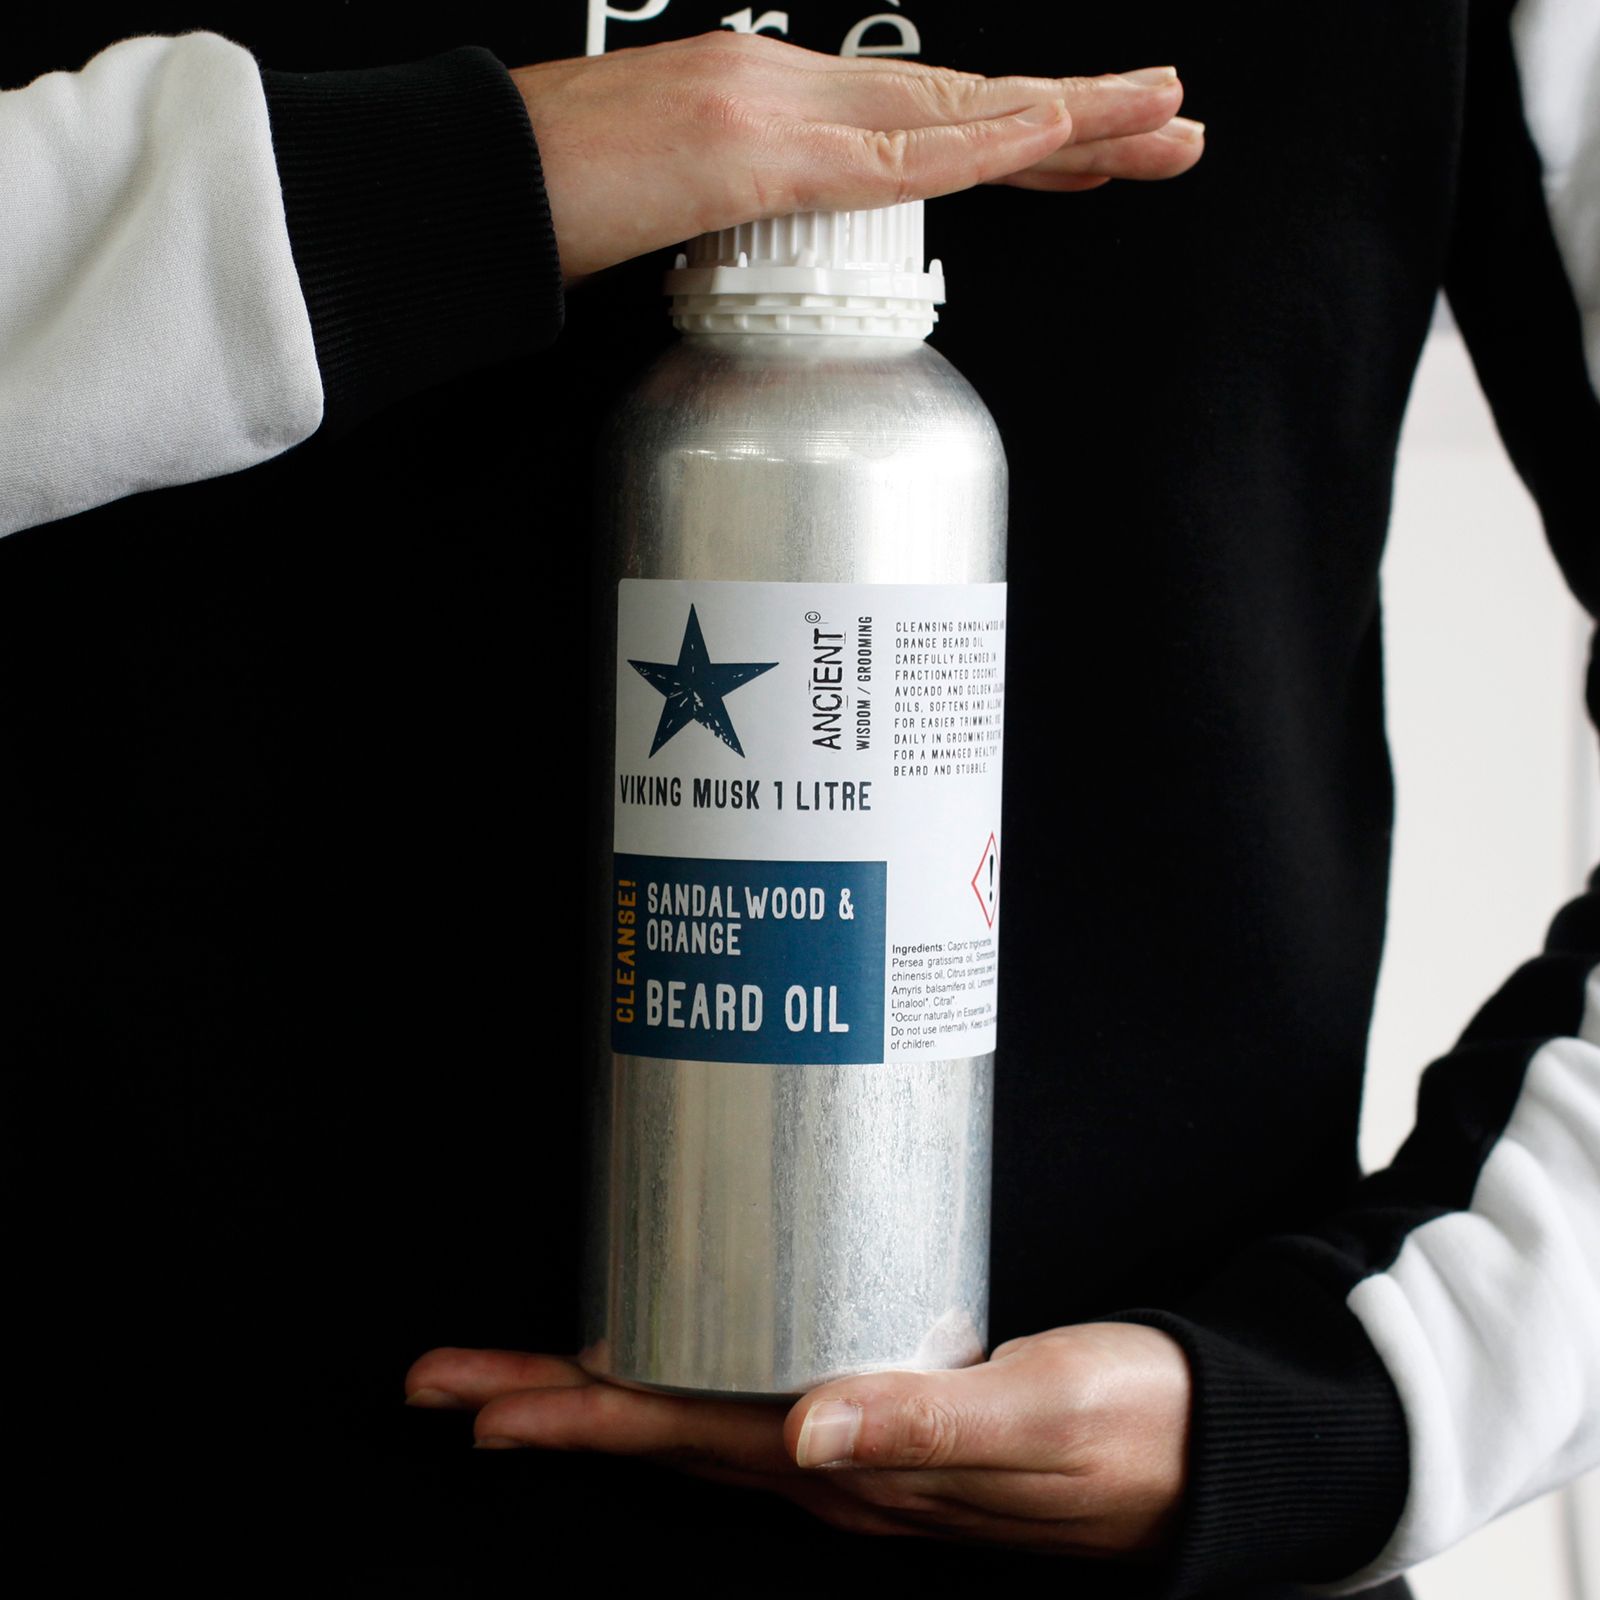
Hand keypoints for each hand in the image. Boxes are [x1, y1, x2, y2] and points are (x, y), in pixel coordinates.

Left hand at [406, 1321, 1191, 1555]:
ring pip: (694, 1423)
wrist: (1200, 1451)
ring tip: (515, 1381)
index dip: (575, 1419)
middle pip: (662, 1433)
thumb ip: (927, 1424)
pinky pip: (751, 1402)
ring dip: (599, 1401)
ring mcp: (852, 1453)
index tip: (475, 1403)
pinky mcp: (881, 1417)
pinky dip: (683, 1383)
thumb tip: (806, 1429)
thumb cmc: (1129, 1430)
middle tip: (441, 1384)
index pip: (683, 1435)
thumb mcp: (1042, 1418)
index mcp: (851, 1466)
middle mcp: (831, 1467)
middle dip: (548, 1408)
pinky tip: (665, 1361)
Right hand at [511, 33, 1202, 281]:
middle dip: (1079, 117)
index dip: (1015, 135)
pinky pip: (881, 152)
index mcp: (773, 107)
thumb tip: (768, 253)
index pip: (922, 119)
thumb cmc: (553, 205)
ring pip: (948, 107)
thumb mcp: (669, 215)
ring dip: (1064, 117)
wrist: (468, 186)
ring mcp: (768, 111)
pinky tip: (1051, 135)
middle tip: (1176, 124)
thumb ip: (737, 222)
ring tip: (1160, 121)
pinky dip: (972, 143)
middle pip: (961, 99)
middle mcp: (784, 88)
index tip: (1093, 150)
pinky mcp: (746, 149)